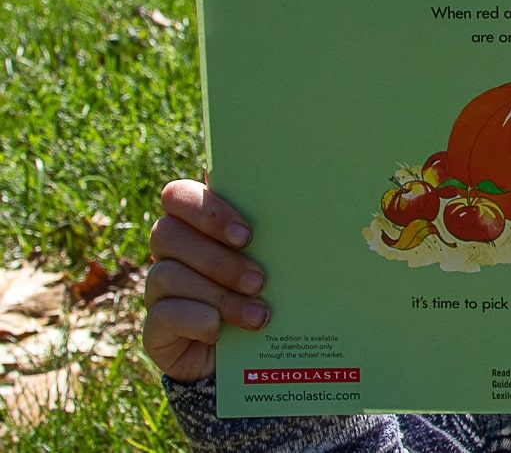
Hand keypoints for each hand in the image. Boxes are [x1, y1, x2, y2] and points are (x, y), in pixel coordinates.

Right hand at [142, 179, 267, 381]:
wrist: (248, 356)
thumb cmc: (267, 293)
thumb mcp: (275, 264)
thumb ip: (277, 235)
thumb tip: (313, 212)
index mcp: (196, 224)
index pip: (179, 196)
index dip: (207, 211)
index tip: (247, 236)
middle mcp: (171, 251)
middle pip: (166, 233)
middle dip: (217, 258)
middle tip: (259, 280)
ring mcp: (158, 289)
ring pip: (167, 274)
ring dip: (218, 294)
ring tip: (258, 314)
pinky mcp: (154, 327)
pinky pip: (162, 314)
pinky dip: (196, 320)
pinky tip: (220, 330)